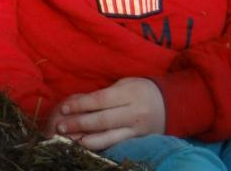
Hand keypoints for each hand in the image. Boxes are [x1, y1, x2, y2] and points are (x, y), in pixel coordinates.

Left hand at [45, 77, 165, 150]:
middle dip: (79, 123)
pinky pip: (116, 144)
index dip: (81, 105)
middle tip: (60, 126)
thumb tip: (77, 102)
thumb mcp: (124, 85)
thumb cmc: (140, 90)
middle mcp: (134, 113)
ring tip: (69, 139)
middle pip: (102, 120)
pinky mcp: (138, 140)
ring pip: (109, 137)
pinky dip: (100, 145)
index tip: (65, 108)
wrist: (169, 104)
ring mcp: (137, 129)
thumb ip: (104, 94)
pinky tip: (85, 145)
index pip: (100, 100)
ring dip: (86, 139)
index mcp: (129, 93)